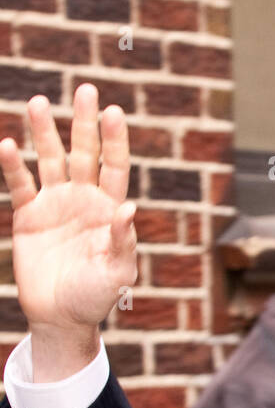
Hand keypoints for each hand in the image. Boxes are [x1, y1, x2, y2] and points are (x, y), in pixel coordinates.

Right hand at [0, 83, 136, 378]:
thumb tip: (129, 208)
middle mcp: (83, 199)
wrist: (61, 317)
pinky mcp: (28, 216)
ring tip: (39, 103)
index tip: (113, 112)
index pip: (114, 166)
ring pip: (50, 159)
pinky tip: (8, 144)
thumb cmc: (96, 297)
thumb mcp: (117, 274)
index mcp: (109, 208)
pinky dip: (13, 166)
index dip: (114, 140)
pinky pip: (20, 184)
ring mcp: (54, 204)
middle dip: (84, 123)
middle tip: (86, 90)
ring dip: (44, 133)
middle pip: (84, 152)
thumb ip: (123, 242)